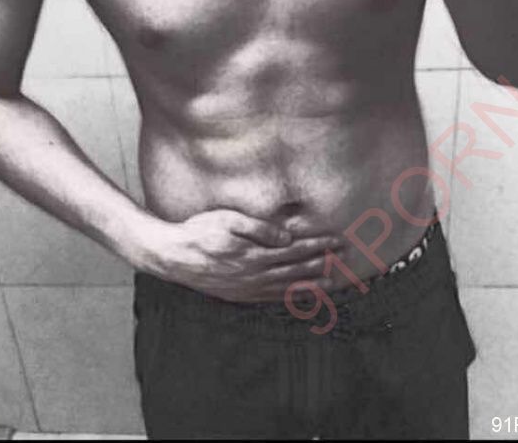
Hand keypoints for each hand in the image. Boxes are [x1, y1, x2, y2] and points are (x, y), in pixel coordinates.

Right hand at [134, 208, 343, 301]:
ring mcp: (247, 287)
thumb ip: (259, 228)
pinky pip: (271, 298)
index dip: (318, 244)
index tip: (337, 239)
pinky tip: (299, 295)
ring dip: (312, 283)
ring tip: (332, 281)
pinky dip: (290, 297)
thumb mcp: (228, 220)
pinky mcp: (239, 295)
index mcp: (255, 253)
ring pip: (287, 287)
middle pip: (296, 268)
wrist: (172, 256)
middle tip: (344, 256)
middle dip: (323, 261)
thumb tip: (287, 236)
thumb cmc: (199, 231)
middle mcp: (255, 273)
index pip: (295, 248)